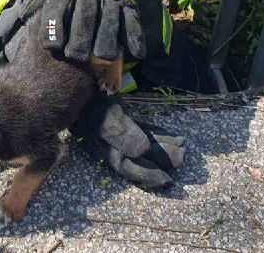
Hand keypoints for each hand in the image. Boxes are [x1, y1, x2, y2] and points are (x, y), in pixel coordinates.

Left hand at [40, 0, 145, 63]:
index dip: (54, 28)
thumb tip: (24, 16)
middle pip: (84, 18)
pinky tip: (134, 54)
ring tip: (103, 58)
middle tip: (77, 58)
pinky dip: (134, 37)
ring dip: (106, 41)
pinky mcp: (127, 0)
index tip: (51, 47)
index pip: (58, 8)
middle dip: (80, 40)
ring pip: (109, 21)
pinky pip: (132, 20)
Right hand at [70, 93, 184, 188]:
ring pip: (144, 143)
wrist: (81, 85)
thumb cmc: (92, 104)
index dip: (148, 176)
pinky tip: (172, 135)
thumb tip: (143, 151)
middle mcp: (114, 143)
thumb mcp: (107, 120)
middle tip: (181, 160)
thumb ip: (123, 136)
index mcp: (107, 148)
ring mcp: (119, 130)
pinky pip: (143, 129)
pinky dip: (158, 134)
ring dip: (163, 147)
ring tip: (182, 147)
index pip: (129, 168)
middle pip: (140, 157)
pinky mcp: (124, 118)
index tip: (166, 179)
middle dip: (161, 161)